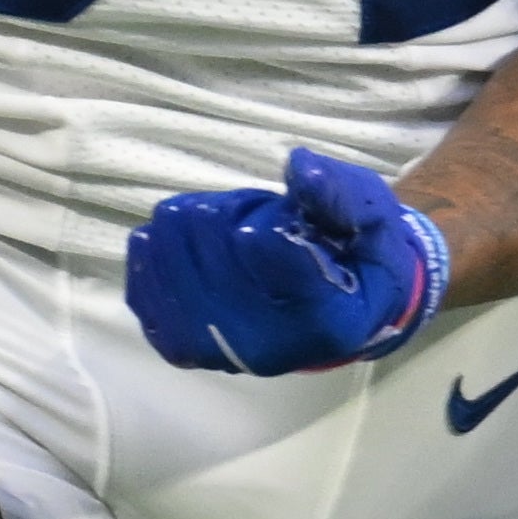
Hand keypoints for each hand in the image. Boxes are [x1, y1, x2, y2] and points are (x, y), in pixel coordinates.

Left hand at [124, 145, 451, 374]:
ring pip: (170, 248)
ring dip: (195, 224)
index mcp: (326, 320)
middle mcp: (267, 348)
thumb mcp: (374, 217)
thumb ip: (340, 192)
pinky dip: (158, 249)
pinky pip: (142, 280)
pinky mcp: (179, 345)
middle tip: (260, 222)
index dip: (267, 213)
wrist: (338, 312)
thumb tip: (297, 166)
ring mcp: (216, 352)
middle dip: (234, 210)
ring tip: (228, 234)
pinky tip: (185, 246)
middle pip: (211, 237)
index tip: (285, 217)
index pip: (264, 246)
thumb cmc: (359, 258)